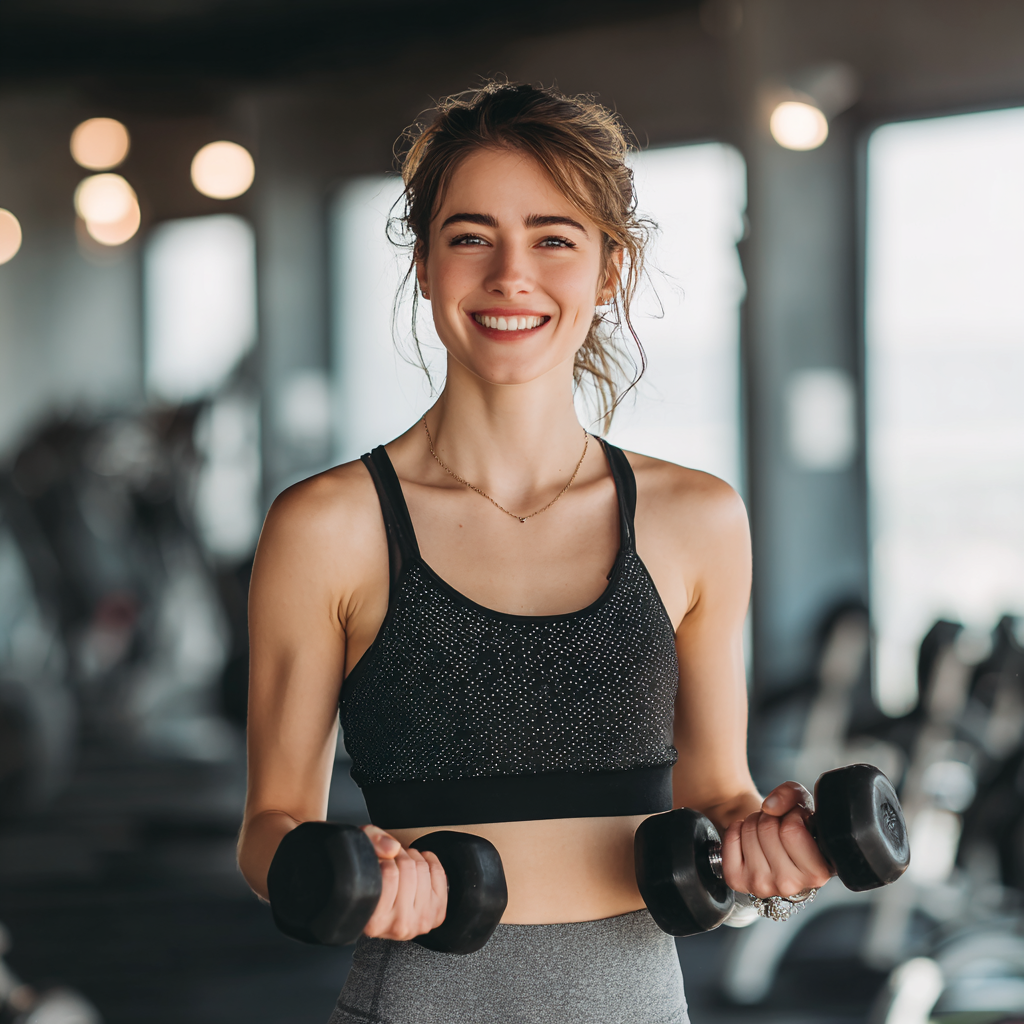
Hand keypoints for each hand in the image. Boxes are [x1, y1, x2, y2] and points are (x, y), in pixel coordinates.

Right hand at [360, 825, 447, 939]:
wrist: (385, 914)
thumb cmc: (371, 887)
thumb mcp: (361, 862)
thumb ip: (372, 844)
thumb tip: (393, 848)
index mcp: (375, 921)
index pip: (389, 873)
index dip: (387, 858)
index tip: (384, 859)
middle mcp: (399, 926)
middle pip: (408, 869)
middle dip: (401, 855)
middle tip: (395, 856)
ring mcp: (420, 921)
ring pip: (423, 870)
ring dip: (414, 857)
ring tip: (405, 860)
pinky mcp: (437, 915)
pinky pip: (439, 875)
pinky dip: (431, 862)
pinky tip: (422, 861)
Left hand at [720, 782, 833, 898]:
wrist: (772, 842)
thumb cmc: (793, 826)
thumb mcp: (802, 803)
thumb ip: (792, 794)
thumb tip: (770, 807)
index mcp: (817, 874)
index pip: (792, 831)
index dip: (792, 814)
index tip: (795, 819)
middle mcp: (790, 885)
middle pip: (767, 829)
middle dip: (769, 816)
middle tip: (775, 823)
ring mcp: (761, 886)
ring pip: (748, 832)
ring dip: (753, 821)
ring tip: (763, 829)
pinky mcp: (737, 881)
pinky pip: (730, 840)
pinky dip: (735, 829)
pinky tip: (747, 837)